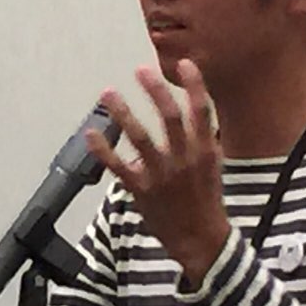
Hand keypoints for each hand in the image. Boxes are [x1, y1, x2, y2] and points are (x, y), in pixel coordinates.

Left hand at [85, 59, 230, 283]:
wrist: (200, 240)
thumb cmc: (206, 200)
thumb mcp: (213, 165)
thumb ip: (205, 137)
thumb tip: (199, 108)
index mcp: (205, 151)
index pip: (202, 112)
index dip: (195, 86)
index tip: (186, 64)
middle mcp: (184, 160)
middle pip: (171, 119)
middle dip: (156, 92)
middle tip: (141, 71)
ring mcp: (162, 176)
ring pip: (141, 138)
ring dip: (123, 113)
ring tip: (108, 93)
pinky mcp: (141, 191)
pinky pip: (118, 167)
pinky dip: (103, 150)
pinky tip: (91, 134)